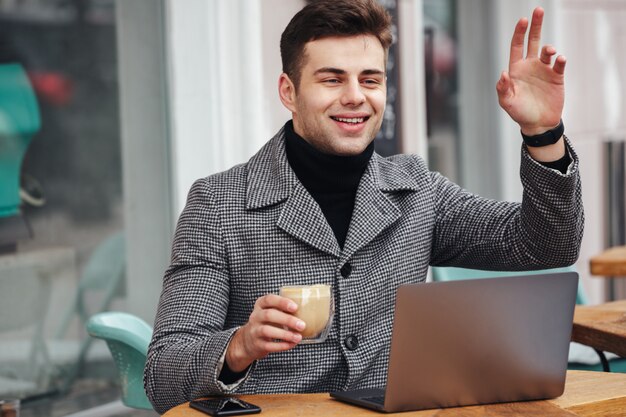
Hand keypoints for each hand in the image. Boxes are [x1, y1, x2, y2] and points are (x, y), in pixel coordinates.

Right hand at [225, 294, 305, 371]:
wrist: (248, 341)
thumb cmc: (267, 323)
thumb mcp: (271, 312)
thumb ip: (284, 310)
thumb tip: (311, 310)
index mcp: (261, 305)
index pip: (268, 299)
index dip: (282, 302)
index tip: (295, 307)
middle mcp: (255, 316)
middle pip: (269, 315)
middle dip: (287, 320)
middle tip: (302, 325)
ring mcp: (254, 331)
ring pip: (267, 330)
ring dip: (285, 334)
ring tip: (298, 337)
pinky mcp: (257, 344)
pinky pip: (269, 345)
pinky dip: (281, 345)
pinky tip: (292, 344)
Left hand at [497, 7, 565, 135]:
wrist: (538, 124)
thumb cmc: (519, 112)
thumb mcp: (507, 102)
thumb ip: (503, 88)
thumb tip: (503, 74)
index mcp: (516, 69)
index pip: (517, 46)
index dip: (519, 33)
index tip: (523, 20)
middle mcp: (530, 66)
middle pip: (533, 41)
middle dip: (535, 26)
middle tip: (538, 10)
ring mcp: (544, 70)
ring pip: (547, 51)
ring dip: (549, 48)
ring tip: (550, 51)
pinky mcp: (556, 77)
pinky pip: (559, 64)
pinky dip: (560, 60)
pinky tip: (558, 59)